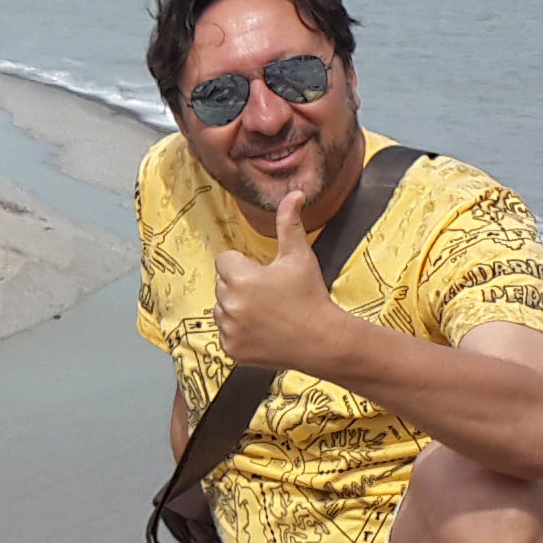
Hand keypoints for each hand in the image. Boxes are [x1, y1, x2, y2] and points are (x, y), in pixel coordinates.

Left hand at [211, 181, 338, 369]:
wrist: (321, 340)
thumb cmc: (310, 296)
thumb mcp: (299, 256)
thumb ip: (289, 223)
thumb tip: (294, 194)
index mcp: (240, 277)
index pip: (225, 261)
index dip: (244, 265)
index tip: (264, 275)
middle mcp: (229, 303)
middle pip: (222, 284)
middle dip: (240, 286)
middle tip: (269, 295)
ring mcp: (228, 329)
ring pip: (221, 309)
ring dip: (237, 308)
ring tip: (266, 313)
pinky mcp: (230, 349)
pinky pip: (225, 333)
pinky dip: (238, 332)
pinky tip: (262, 330)